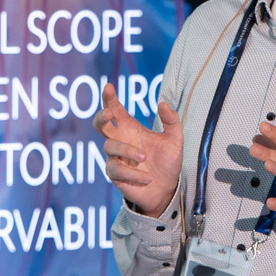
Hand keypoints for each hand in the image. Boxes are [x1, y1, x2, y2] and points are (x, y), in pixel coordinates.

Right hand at [92, 84, 183, 217]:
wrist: (167, 188)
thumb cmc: (167, 162)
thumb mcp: (174, 140)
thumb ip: (171, 121)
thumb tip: (162, 104)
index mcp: (130, 128)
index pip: (115, 110)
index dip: (109, 98)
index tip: (108, 87)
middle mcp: (120, 140)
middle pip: (100, 124)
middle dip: (101, 116)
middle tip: (109, 113)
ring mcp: (116, 157)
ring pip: (109, 146)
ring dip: (127, 150)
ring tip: (145, 156)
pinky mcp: (116, 174)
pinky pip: (117, 169)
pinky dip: (133, 173)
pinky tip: (147, 177)